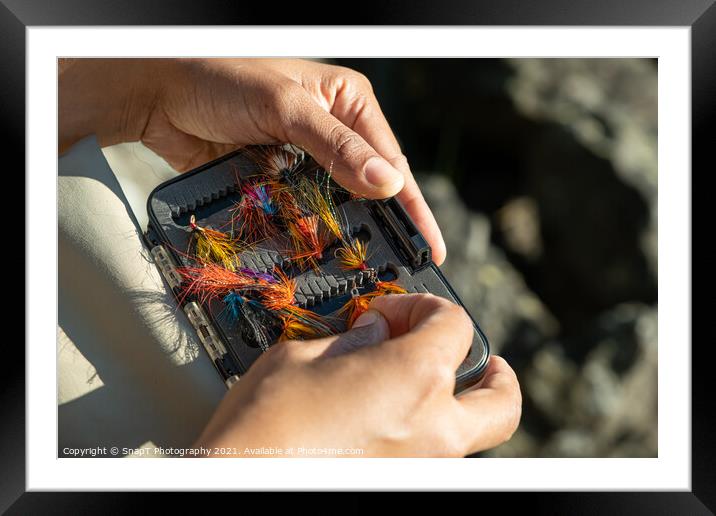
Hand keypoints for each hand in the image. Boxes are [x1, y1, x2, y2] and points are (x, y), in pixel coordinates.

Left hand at [59, 58, 446, 263]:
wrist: (160, 95)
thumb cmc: (222, 80)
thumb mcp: (284, 108)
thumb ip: (335, 146)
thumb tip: (387, 183)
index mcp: (349, 103)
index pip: (391, 161)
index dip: (411, 206)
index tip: (430, 247)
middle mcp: (334, 130)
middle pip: (368, 187)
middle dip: (383, 226)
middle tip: (400, 267)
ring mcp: (306, 159)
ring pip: (337, 204)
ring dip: (346, 234)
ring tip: (364, 270)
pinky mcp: (279, 180)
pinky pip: (304, 212)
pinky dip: (311, 234)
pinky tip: (320, 257)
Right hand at [195, 294, 520, 456]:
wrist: (238, 488)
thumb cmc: (262, 427)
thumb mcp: (299, 358)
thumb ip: (351, 340)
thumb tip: (374, 333)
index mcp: (414, 378)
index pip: (455, 324)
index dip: (424, 307)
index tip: (393, 313)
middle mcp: (434, 428)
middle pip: (501, 400)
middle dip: (497, 374)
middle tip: (484, 360)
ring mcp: (425, 466)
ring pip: (474, 436)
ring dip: (461, 405)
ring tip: (428, 390)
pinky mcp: (404, 486)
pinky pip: (437, 457)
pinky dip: (430, 433)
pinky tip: (393, 421)